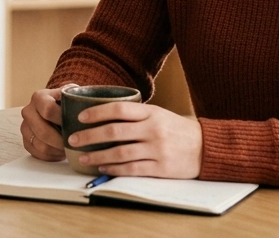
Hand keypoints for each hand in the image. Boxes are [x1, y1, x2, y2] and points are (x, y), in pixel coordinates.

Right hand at [19, 86, 73, 161]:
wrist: (56, 108)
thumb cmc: (67, 103)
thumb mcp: (72, 95)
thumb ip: (77, 99)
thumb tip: (89, 110)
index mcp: (39, 97)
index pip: (48, 110)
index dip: (62, 120)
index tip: (76, 125)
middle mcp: (28, 111)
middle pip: (43, 131)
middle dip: (61, 140)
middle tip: (75, 143)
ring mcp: (25, 127)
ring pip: (40, 145)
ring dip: (57, 150)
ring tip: (70, 149)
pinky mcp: (26, 141)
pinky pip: (38, 154)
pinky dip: (52, 156)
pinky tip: (62, 152)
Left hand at [65, 102, 201, 178]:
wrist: (205, 148)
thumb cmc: (177, 129)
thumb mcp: (159, 114)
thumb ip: (136, 115)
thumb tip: (103, 115)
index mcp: (151, 113)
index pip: (118, 109)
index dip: (97, 113)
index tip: (80, 117)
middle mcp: (153, 130)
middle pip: (114, 132)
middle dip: (89, 136)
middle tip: (73, 139)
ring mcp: (157, 150)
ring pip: (120, 153)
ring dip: (97, 156)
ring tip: (83, 157)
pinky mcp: (160, 168)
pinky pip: (131, 169)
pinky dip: (114, 169)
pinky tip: (103, 168)